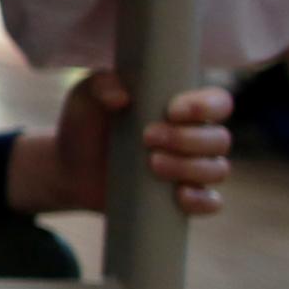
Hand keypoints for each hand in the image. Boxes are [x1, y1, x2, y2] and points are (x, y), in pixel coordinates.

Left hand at [6, 69, 233, 217]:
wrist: (68, 168)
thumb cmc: (85, 125)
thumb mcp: (85, 98)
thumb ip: (100, 86)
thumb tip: (121, 96)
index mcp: (182, 108)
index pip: (217, 102)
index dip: (205, 105)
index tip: (173, 111)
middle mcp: (195, 138)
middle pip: (220, 139)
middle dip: (188, 139)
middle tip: (147, 137)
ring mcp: (190, 170)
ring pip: (217, 169)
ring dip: (189, 167)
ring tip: (151, 163)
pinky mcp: (181, 199)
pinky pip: (210, 203)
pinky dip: (201, 200)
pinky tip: (179, 194)